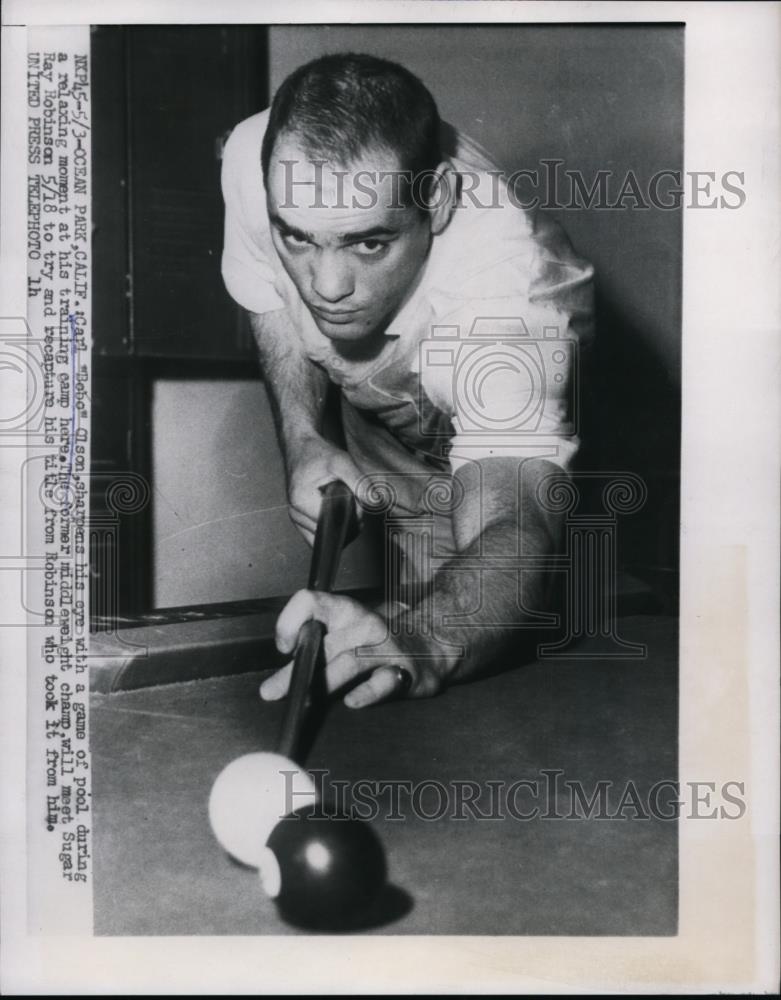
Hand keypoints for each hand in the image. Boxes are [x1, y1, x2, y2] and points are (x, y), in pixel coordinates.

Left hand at [259, 591, 447, 707]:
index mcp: (345, 611)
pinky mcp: (405, 672)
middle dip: (296, 670)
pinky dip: (368, 692)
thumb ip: (312, 652)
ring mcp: (386, 648)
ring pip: (349, 662)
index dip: (291, 621)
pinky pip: (384, 681)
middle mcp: (365, 625)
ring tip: (305, 699)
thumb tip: (273, 683)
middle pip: (324, 644)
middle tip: (273, 691)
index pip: (311, 602)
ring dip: (324, 682)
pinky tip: (354, 701)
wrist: (430, 647)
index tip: (284, 647)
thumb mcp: (344, 635)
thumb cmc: (375, 644)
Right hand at [286, 435, 361, 545]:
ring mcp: (296, 518)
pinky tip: (335, 507)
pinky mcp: (300, 519)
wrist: (301, 446)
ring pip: (324, 535)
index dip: (350, 515)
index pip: (333, 523)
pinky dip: (330, 524)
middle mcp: (295, 512)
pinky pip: (318, 533)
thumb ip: (359, 482)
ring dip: (338, 523)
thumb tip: (375, 501)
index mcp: (302, 501)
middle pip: (330, 532)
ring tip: (339, 499)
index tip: (354, 498)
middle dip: (346, 519)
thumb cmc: (317, 452)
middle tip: (349, 496)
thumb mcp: (342, 462)